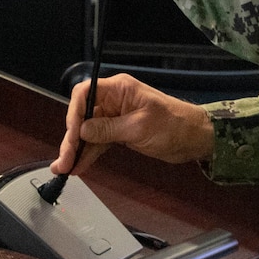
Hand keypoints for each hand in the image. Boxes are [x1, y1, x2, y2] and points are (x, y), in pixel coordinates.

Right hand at [50, 72, 214, 176]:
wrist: (195, 138)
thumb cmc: (173, 126)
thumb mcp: (140, 127)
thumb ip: (109, 129)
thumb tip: (82, 131)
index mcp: (118, 89)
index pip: (85, 94)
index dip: (74, 114)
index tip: (72, 136)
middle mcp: (113, 100)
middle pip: (83, 115)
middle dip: (72, 138)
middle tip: (62, 162)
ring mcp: (115, 117)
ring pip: (88, 132)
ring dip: (76, 150)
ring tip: (63, 169)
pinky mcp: (120, 133)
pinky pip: (99, 142)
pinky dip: (89, 154)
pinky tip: (79, 167)